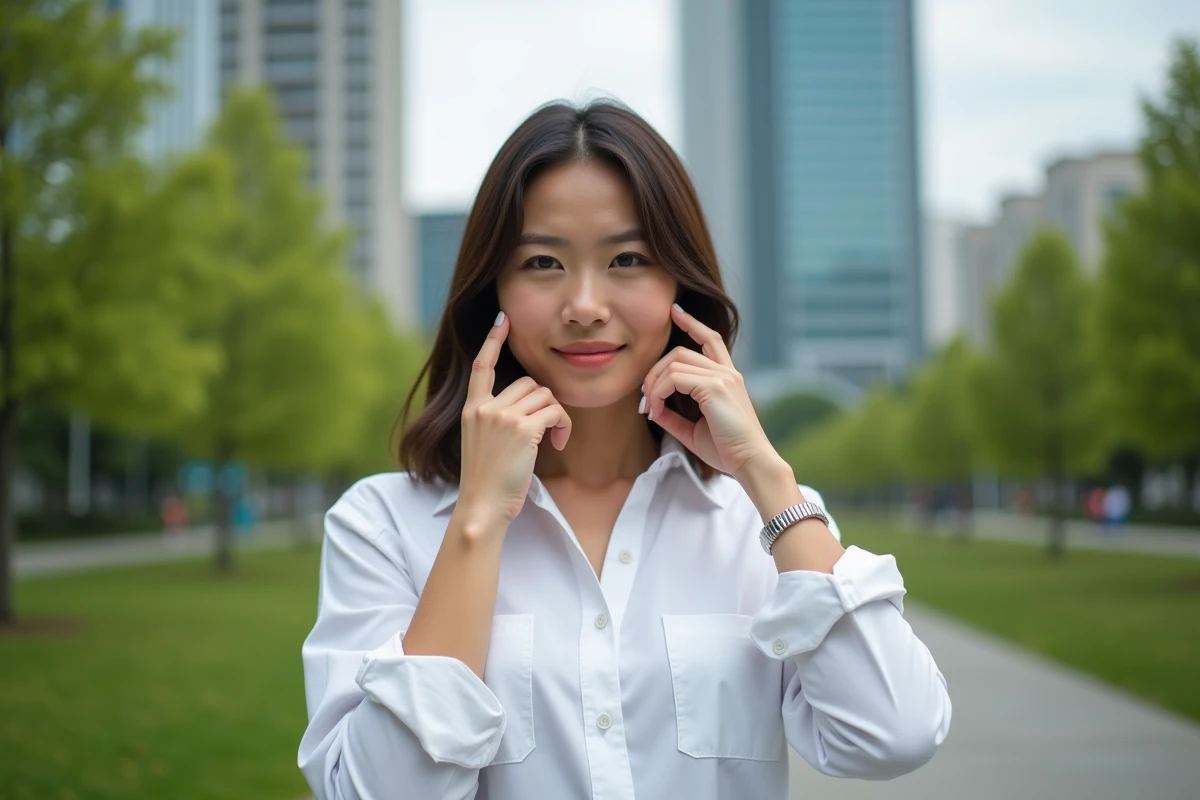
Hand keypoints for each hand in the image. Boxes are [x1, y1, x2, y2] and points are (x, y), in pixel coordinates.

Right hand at [458, 312, 572, 524]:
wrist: (481, 508)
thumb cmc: (486, 483)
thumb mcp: (482, 444)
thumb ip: (495, 421)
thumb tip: (526, 410)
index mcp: (471, 409)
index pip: (481, 365)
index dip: (493, 340)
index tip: (503, 320)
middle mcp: (484, 407)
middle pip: (528, 383)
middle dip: (544, 403)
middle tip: (548, 430)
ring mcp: (502, 416)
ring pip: (545, 395)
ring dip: (557, 415)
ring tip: (553, 440)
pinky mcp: (522, 428)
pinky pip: (555, 411)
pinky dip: (563, 426)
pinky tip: (557, 444)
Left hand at [641, 303, 776, 478]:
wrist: (750, 463)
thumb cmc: (726, 450)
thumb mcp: (693, 430)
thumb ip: (673, 415)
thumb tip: (651, 406)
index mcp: (727, 378)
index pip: (710, 339)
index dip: (692, 323)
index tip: (675, 310)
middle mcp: (727, 372)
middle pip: (680, 352)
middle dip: (655, 371)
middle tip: (644, 398)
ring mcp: (723, 377)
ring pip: (674, 364)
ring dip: (654, 386)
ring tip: (650, 409)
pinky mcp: (715, 387)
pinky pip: (674, 379)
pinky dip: (658, 393)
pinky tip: (656, 411)